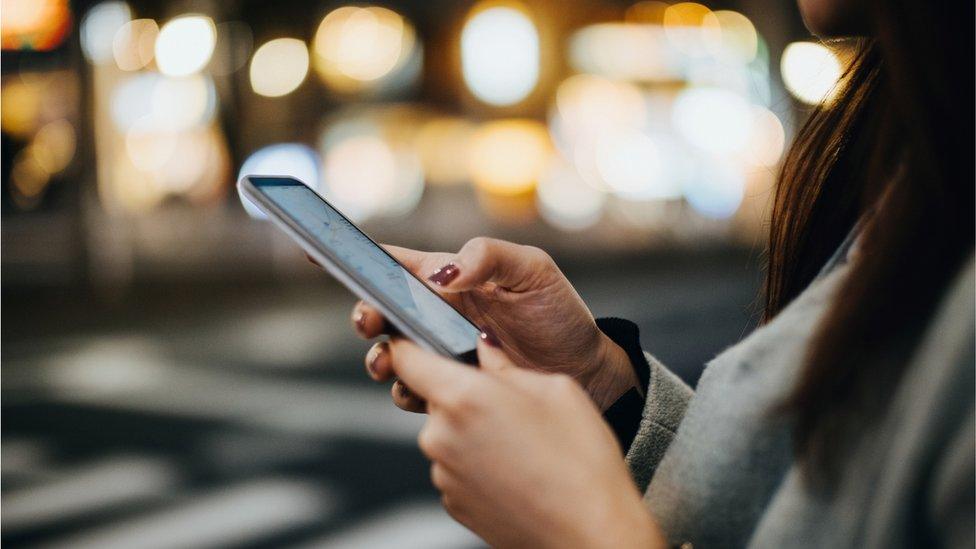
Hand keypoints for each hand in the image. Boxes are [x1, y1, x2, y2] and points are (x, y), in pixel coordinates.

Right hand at [334, 237, 639, 410]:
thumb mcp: (532, 270)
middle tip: (370, 323)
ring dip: (380, 358)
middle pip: (381, 311)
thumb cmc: (558, 312)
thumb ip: (487, 257)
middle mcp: (437, 313)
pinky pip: (415, 390)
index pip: (394, 263)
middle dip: (365, 316)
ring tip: (391, 362)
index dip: (354, 256)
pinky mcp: (451, 386)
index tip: (314, 250)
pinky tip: (422, 391)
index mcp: (450, 277)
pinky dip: (409, 392)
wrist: (586, 370)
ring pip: (391, 355)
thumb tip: (441, 274)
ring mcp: (442, 352)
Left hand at [387, 335, 664, 548]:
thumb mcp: (555, 389)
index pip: (406, 358)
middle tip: (510, 403)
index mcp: (462, 397)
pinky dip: (478, 463)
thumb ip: (506, 364)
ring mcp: (442, 474)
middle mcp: (440, 435)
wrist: (589, 534)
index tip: (414, 339)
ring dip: (473, 431)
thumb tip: (484, 347)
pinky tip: (517, 469)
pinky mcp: (452, 503)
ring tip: (523, 443)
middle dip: (464, 394)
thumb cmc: (581, 461)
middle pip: (433, 398)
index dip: (407, 344)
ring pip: (448, 434)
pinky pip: (456, 466)